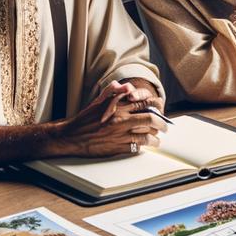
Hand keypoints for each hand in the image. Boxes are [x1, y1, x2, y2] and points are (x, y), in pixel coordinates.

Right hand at [50, 81, 168, 156]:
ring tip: (157, 138)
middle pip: (150, 120)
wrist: (71, 137)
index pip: (145, 103)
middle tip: (165, 126)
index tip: (161, 110)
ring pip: (147, 136)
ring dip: (156, 137)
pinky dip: (145, 146)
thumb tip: (125, 86)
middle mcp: (121, 120)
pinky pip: (137, 147)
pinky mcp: (117, 148)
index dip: (157, 106)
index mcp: (117, 107)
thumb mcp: (98, 102)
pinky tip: (147, 145)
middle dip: (162, 123)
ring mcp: (120, 135)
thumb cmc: (85, 119)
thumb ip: (112, 92)